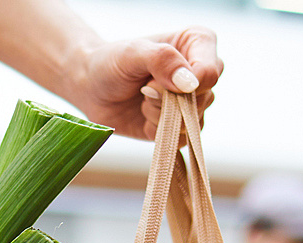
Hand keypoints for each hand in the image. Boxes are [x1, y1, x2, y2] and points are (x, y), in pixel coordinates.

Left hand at [67, 27, 221, 140]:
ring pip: (193, 122)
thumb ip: (162, 60)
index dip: (186, 83)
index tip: (154, 80)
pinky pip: (181, 139)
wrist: (91, 87)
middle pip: (204, 99)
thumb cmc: (112, 62)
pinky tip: (144, 115)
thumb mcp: (133, 52)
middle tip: (144, 88)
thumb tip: (190, 83)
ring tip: (142, 98)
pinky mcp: (180, 125)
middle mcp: (201, 72)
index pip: (211, 71)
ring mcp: (193, 100)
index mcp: (197, 44)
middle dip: (167, 99)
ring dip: (160, 115)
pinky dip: (158, 130)